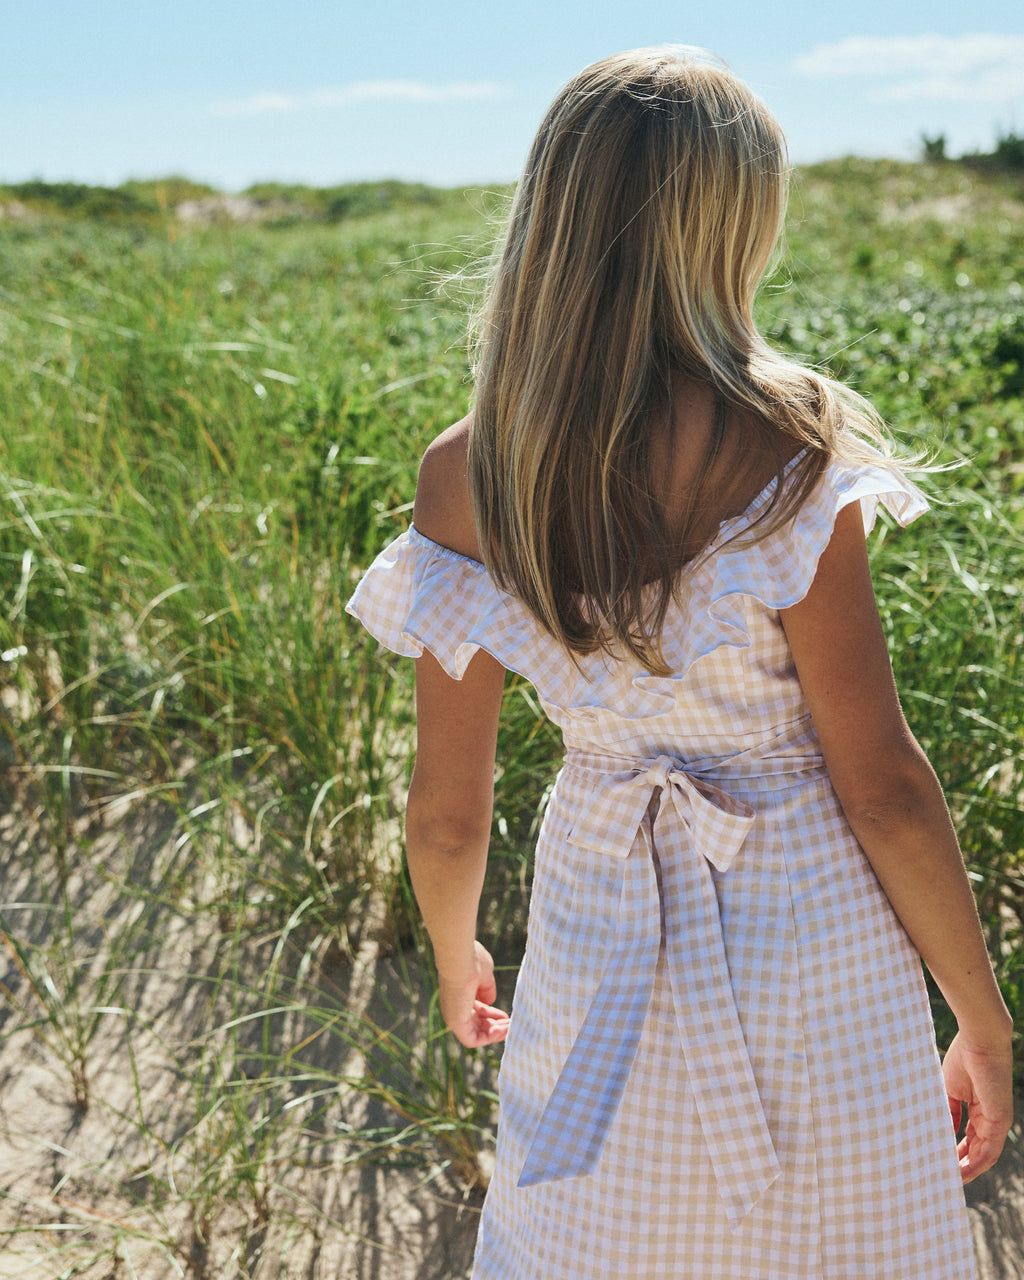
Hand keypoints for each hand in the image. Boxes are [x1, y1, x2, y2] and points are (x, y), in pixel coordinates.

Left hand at [437, 940, 509, 1047]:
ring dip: (495, 1033)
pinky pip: (473, 1040)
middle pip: (476, 1024)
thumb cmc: (471, 962)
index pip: (475, 1011)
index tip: (506, 1016)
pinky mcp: (455, 1024)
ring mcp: (453, 1017)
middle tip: (511, 1024)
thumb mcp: (483, 976)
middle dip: (495, 1025)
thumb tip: (489, 1001)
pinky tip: (503, 1030)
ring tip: (510, 1027)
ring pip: (475, 1034)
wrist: (460, 960)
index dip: (491, 1015)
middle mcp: (453, 1008)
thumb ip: (486, 989)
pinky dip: (489, 1038)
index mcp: (458, 996)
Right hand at [942, 1029, 1013, 1182]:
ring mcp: (998, 1122)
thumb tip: (946, 1132)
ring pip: (985, 1156)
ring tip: (951, 1181)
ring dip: (969, 1170)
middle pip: (978, 1151)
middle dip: (963, 1165)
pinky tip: (961, 1172)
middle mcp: (991, 1120)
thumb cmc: (964, 1058)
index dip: (958, 1152)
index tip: (942, 1161)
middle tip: (945, 1177)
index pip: (970, 1138)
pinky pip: (989, 1151)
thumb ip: (949, 1111)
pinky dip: (976, 1164)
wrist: (980, 1040)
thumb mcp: (951, 1089)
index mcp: (980, 1110)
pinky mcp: (999, 1121)